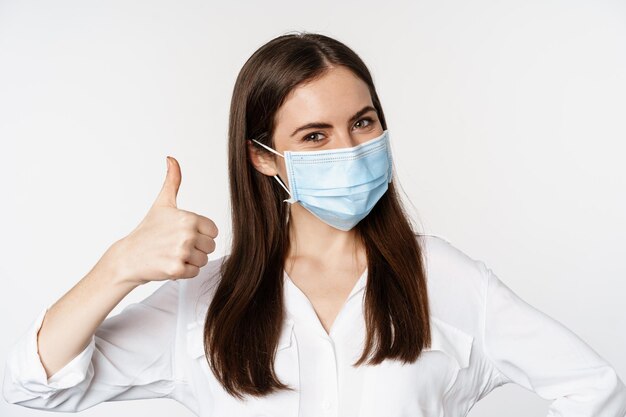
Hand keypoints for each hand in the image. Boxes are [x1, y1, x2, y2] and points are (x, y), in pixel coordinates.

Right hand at [109, 156, 218, 285]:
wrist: (128, 257)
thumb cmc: (147, 230)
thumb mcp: (162, 203)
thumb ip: (172, 181)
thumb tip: (171, 158)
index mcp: (189, 218)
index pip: (213, 231)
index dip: (201, 234)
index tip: (184, 233)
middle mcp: (187, 234)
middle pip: (210, 246)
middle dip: (196, 248)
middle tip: (176, 245)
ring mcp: (182, 252)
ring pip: (203, 260)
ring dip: (190, 261)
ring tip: (172, 254)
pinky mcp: (176, 269)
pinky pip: (194, 272)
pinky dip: (184, 272)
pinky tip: (169, 264)